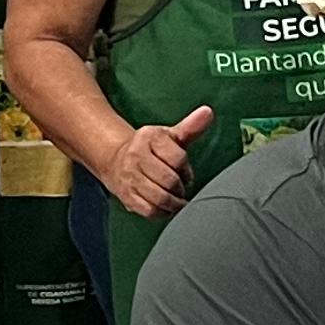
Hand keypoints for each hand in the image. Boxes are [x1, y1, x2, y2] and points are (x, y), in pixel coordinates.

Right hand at [106, 105, 214, 219]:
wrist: (116, 160)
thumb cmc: (150, 149)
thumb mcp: (169, 135)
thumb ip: (191, 127)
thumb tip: (208, 112)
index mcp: (148, 138)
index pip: (177, 158)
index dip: (186, 169)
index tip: (185, 172)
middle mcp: (136, 157)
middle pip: (169, 180)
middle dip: (180, 187)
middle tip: (181, 187)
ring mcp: (130, 178)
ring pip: (160, 197)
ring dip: (174, 202)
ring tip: (177, 198)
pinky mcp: (127, 196)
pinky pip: (150, 210)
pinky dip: (163, 212)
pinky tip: (167, 207)